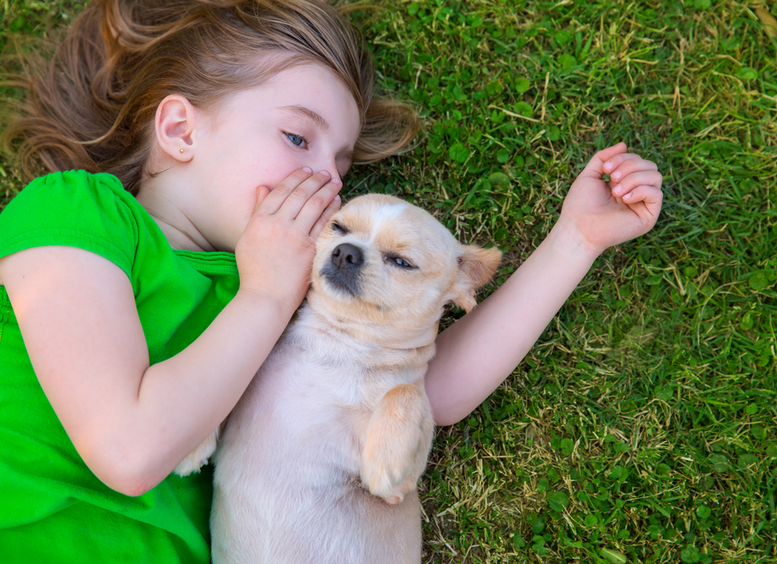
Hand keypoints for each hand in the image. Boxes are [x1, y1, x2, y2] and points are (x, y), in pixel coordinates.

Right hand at [235, 168, 341, 308]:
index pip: (281, 191)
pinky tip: (337, 201)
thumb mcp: (248, 236)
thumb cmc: (254, 269)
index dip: (295, 178)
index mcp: (260, 220)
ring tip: (335, 182)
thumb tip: (264, 187)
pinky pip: (323, 223)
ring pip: (314, 205)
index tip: (306, 170)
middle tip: (325, 173)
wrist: (266, 295)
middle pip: (300, 194)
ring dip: (326, 190)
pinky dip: (331, 209)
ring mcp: (295, 236)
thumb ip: (257, 210)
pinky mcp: (310, 248)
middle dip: (315, 180)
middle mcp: (278, 224)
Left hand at [558, 142, 662, 255]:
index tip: (605, 168)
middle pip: (649, 165)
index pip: (637, 160)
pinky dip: (640, 191)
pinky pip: (656, 194)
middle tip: (612, 178)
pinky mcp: (648, 217)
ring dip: (634, 178)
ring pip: (655, 176)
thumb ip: (604, 158)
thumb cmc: (580, 205)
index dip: (623, 158)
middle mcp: (636, 193)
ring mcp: (643, 205)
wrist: (578, 229)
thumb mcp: (590, 175)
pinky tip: (624, 199)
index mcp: (624, 183)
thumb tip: (624, 144)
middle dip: (630, 166)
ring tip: (616, 191)